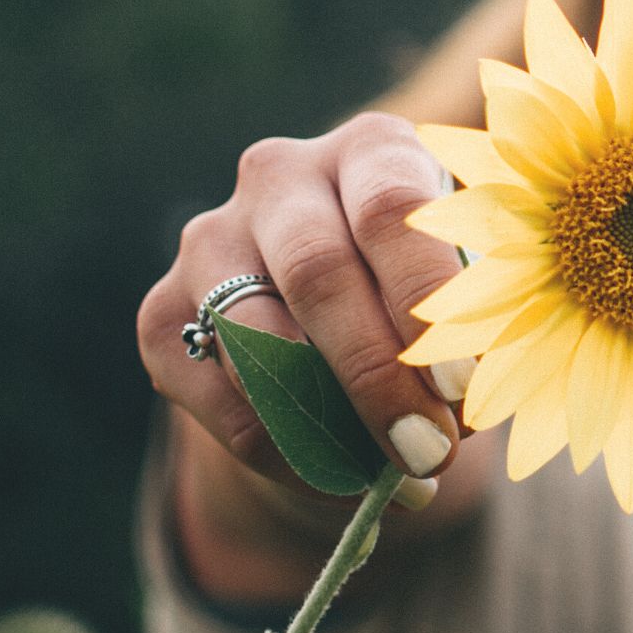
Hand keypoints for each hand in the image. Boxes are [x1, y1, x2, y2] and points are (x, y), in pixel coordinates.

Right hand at [139, 113, 468, 497]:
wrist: (346, 311)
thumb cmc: (437, 288)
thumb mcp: (471, 284)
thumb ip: (472, 324)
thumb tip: (463, 407)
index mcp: (373, 149)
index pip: (391, 209)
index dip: (426, 300)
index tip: (462, 385)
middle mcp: (281, 177)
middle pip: (318, 272)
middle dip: (377, 375)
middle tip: (429, 449)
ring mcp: (210, 239)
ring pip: (256, 335)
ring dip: (328, 422)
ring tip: (398, 476)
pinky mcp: (161, 311)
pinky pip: (217, 393)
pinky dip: (284, 451)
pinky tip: (343, 483)